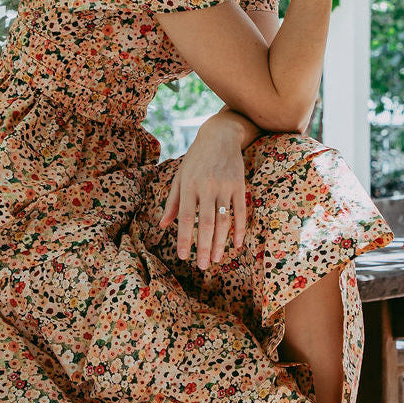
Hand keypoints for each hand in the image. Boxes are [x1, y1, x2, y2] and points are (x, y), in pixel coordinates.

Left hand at [158, 116, 247, 269]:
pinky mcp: (239, 186)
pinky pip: (241, 212)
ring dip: (221, 242)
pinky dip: (239, 229)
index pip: (185, 217)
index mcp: (189, 186)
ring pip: (224, 220)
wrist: (220, 136)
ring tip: (217, 259)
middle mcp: (206, 187)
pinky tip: (236, 244)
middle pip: (206, 223)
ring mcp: (225, 186)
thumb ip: (172, 202)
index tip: (183, 256)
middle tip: (203, 266)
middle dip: (204, 246)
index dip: (184, 238)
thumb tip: (162, 225)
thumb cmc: (196, 159)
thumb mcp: (180, 177)